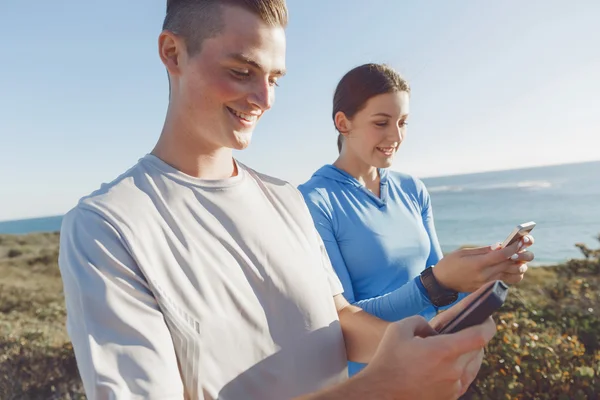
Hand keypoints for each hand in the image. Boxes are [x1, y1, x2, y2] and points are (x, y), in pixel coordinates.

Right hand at [361, 311, 495, 399]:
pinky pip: (466, 378)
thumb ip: (421, 321)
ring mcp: (454, 387)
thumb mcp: (400, 328)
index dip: (488, 324)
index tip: (487, 318)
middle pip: (478, 349)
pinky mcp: (450, 397)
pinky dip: (463, 367)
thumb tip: (434, 331)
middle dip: (473, 337)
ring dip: (469, 353)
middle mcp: (453, 371)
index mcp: (443, 351)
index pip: (480, 336)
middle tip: (462, 330)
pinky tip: (450, 362)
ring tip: (454, 346)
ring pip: (474, 365)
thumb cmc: (388, 359)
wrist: (381, 392)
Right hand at [432, 235, 534, 292]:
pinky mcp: (488, 288)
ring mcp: (488, 283)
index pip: (502, 255)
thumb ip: (483, 250)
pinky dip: (514, 275)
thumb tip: (500, 246)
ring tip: (520, 258)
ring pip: (513, 276)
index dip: (513, 247)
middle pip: (511, 265)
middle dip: (522, 255)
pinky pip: (507, 282)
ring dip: (520, 266)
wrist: (442, 282)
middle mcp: (485, 276)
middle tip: (527, 248)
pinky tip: (512, 268)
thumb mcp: (463, 252)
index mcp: (478, 264)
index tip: (520, 240)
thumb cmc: (450, 263)